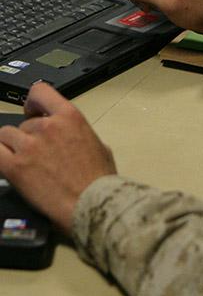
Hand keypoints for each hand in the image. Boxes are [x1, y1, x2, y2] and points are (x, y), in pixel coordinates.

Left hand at [0, 82, 116, 234]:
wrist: (89, 203)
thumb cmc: (99, 179)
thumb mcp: (99, 146)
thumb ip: (78, 134)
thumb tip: (68, 137)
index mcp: (70, 117)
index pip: (40, 92)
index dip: (32, 103)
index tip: (33, 112)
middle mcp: (47, 126)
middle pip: (23, 123)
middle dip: (28, 136)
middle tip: (37, 154)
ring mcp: (29, 145)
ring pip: (5, 136)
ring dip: (12, 147)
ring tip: (24, 162)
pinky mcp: (14, 166)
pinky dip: (1, 157)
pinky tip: (10, 166)